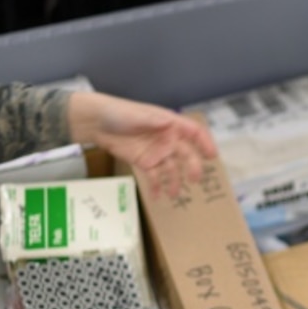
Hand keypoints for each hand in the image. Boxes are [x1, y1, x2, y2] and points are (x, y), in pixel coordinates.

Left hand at [68, 92, 218, 197]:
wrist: (95, 122)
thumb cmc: (118, 112)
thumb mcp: (137, 115)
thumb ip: (154, 121)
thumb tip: (169, 124)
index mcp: (168, 124)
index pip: (193, 132)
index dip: (204, 142)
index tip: (212, 156)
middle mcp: (166, 139)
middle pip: (185, 154)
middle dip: (192, 166)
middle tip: (194, 179)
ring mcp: (155, 151)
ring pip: (171, 169)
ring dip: (174, 182)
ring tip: (173, 194)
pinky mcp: (144, 162)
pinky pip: (154, 177)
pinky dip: (156, 187)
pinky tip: (157, 197)